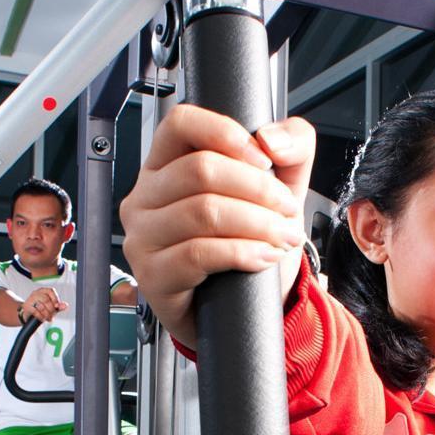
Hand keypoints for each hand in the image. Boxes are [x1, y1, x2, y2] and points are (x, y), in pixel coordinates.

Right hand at [20, 287, 66, 323]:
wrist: (28, 315)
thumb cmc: (41, 309)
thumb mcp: (51, 307)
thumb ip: (58, 306)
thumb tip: (65, 305)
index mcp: (43, 291)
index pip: (50, 291)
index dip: (55, 298)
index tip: (57, 306)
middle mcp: (36, 293)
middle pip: (46, 299)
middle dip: (51, 309)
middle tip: (52, 315)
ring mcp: (30, 299)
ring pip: (41, 306)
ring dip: (46, 314)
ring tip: (48, 318)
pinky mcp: (26, 307)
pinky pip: (35, 312)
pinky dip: (41, 317)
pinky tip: (42, 318)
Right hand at [121, 105, 314, 337]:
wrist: (242, 310)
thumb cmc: (248, 244)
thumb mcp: (279, 190)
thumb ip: (291, 149)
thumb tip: (271, 138)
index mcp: (166, 166)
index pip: (180, 124)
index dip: (224, 132)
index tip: (263, 159)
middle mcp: (145, 197)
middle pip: (200, 170)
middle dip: (258, 189)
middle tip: (287, 210)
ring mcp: (143, 237)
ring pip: (203, 212)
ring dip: (257, 224)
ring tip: (283, 237)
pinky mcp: (153, 276)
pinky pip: (198, 253)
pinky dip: (242, 253)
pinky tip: (264, 257)